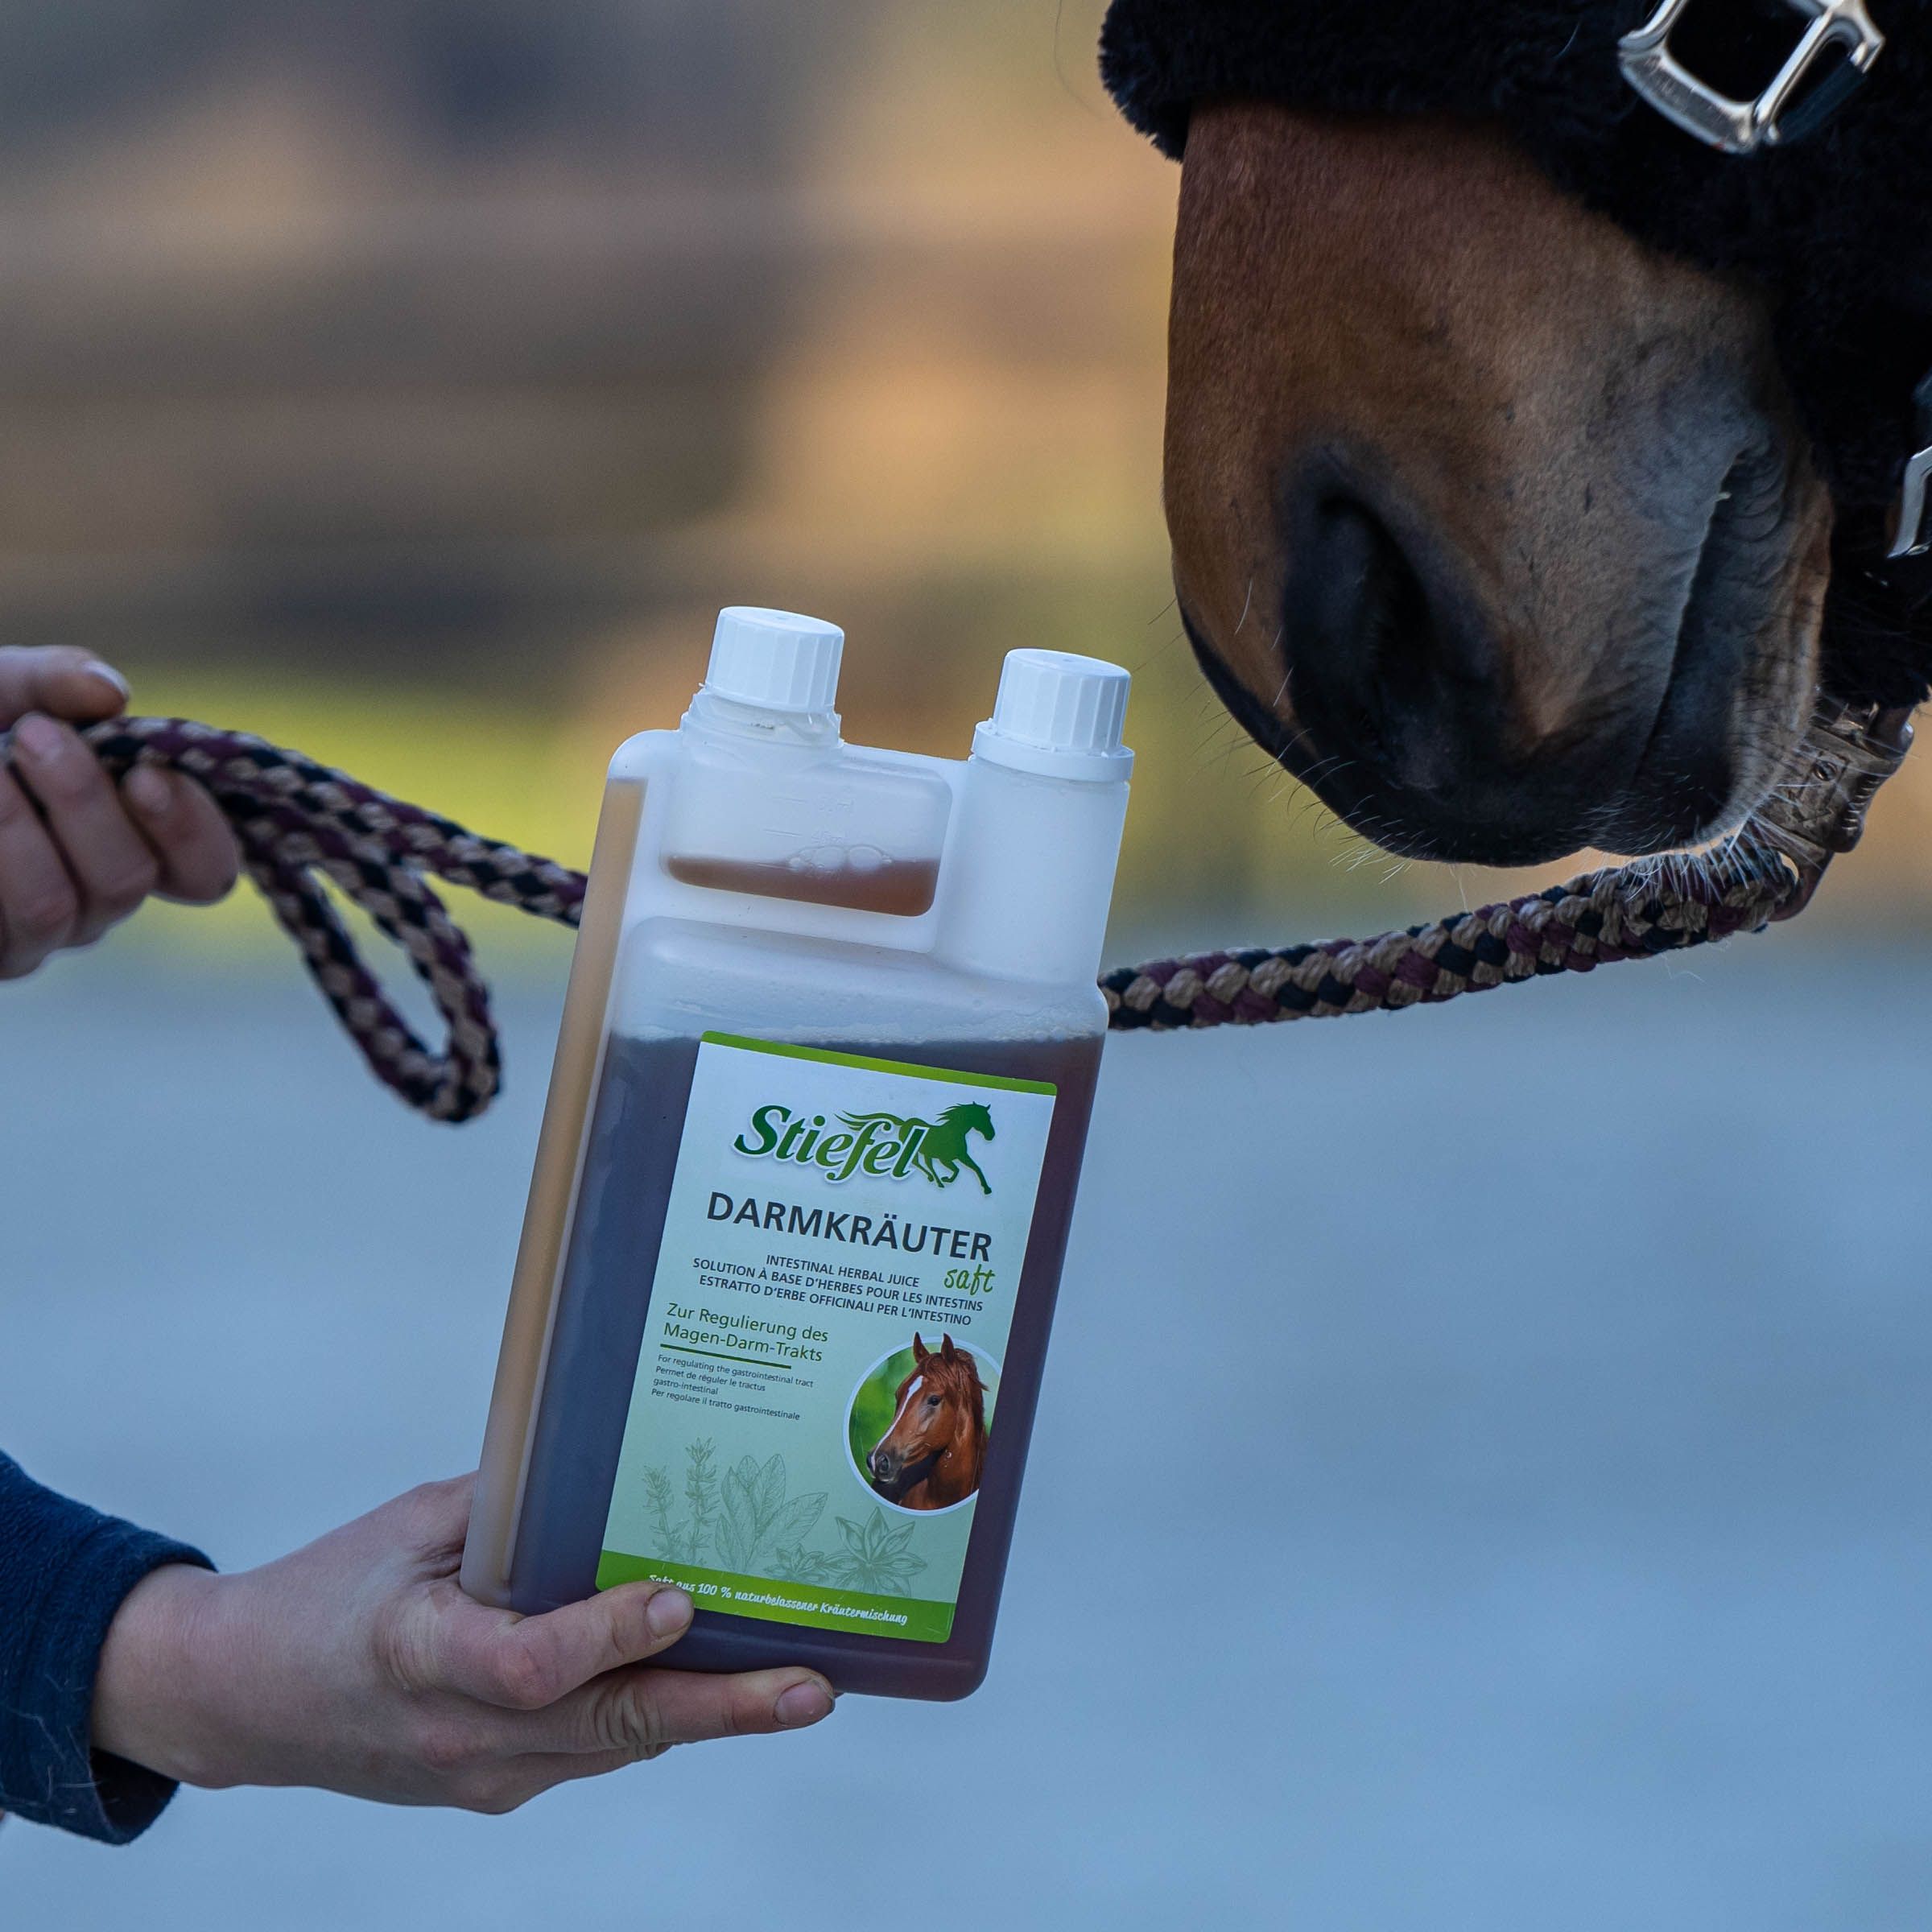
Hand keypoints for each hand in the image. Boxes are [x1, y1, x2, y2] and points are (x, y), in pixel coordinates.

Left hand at [0, 645, 237, 978]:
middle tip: (36, 737)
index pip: (202, 871)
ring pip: (57, 908)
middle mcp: (88, 902)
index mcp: (125, 842)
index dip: (191, 830)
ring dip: (16, 829)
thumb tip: (112, 693)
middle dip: (85, 802)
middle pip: (128, 883)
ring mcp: (28, 940)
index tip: (147, 772)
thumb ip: (53, 680)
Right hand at [91, 1475, 835, 1812]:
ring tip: (802, 1687)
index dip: (607, 1638)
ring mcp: (480, 1775)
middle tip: (809, 1689)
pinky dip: (656, 1717)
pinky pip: (594, 1753)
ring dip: (709, 1717)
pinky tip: (723, 1684)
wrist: (247, 1700)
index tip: (676, 1600)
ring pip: (615, 1746)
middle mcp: (456, 1734)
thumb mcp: (408, 1524)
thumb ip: (507, 1505)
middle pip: (603, 1727)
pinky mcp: (498, 1788)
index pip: (527, 1667)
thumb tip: (612, 1460)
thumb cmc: (329, 1593)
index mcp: (416, 1655)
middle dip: (719, 1709)